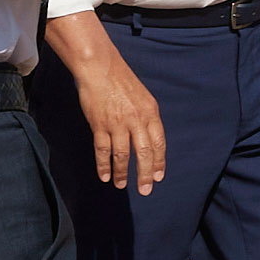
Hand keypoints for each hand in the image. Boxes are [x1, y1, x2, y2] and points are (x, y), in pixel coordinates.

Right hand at [45, 10, 166, 193]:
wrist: (100, 68)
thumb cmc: (122, 82)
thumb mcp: (143, 98)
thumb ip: (146, 118)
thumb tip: (149, 140)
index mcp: (151, 112)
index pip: (159, 142)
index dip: (159, 161)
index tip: (159, 177)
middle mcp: (137, 119)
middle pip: (144, 153)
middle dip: (145, 174)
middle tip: (145, 190)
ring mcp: (117, 123)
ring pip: (122, 154)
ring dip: (122, 173)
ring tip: (121, 185)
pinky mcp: (99, 125)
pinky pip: (103, 150)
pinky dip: (104, 165)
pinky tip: (105, 176)